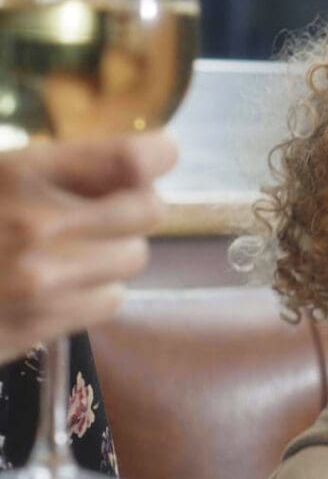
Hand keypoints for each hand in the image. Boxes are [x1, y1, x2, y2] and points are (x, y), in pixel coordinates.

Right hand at [0, 132, 176, 363]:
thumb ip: (44, 169)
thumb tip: (129, 160)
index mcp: (19, 173)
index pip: (130, 158)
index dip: (155, 154)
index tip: (156, 155)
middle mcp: (40, 224)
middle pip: (149, 210)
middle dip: (135, 207)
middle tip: (110, 208)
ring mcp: (45, 280)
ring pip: (133, 258)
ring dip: (113, 253)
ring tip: (72, 250)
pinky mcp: (43, 324)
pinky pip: (110, 300)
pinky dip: (94, 293)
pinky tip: (60, 285)